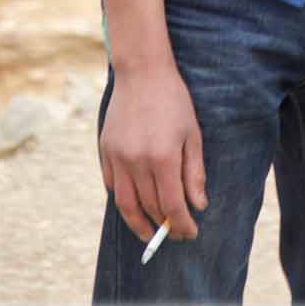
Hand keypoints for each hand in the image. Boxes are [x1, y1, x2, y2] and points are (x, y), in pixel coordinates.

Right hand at [99, 62, 207, 244]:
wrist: (142, 72)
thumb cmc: (173, 100)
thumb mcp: (192, 133)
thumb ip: (194, 172)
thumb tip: (199, 205)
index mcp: (162, 157)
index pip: (172, 206)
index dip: (182, 224)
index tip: (190, 233)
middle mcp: (136, 162)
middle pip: (149, 208)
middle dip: (164, 226)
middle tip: (175, 234)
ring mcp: (117, 158)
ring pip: (126, 205)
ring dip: (139, 224)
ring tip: (151, 234)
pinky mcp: (105, 152)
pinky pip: (112, 187)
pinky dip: (123, 202)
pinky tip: (134, 206)